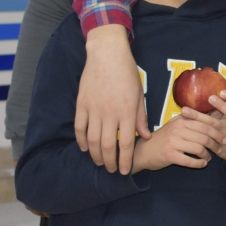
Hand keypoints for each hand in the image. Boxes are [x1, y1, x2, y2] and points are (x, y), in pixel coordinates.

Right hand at [75, 25, 149, 174]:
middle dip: (110, 162)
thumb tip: (146, 136)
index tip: (125, 171)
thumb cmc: (127, 73)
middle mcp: (110, 113)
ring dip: (95, 154)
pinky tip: (85, 148)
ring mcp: (94, 109)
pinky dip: (81, 140)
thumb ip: (141, 117)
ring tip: (99, 162)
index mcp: (127, 111)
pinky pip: (79, 127)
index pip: (128, 143)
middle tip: (112, 170)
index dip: (126, 160)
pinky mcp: (81, 104)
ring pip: (92, 139)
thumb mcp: (140, 94)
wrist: (107, 54)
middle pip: (108, 145)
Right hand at [131, 110, 225, 173]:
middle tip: (221, 148)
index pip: (205, 124)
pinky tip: (202, 164)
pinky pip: (190, 160)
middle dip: (216, 143)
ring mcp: (174, 142)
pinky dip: (199, 163)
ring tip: (209, 158)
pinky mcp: (170, 155)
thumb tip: (209, 117)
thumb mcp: (174, 125)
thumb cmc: (162, 138)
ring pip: (199, 148)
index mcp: (181, 120)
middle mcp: (178, 130)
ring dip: (208, 155)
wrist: (143, 151)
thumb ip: (188, 120)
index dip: (217, 131)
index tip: (224, 137)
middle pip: (204, 136)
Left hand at [181, 89, 225, 179]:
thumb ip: (220, 106)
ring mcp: (224, 133)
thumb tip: (202, 87)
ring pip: (213, 125)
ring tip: (185, 110)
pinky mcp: (215, 142)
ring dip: (198, 116)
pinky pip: (204, 136)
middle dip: (221, 105)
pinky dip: (192, 129)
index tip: (222, 92)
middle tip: (210, 97)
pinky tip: (181, 123)